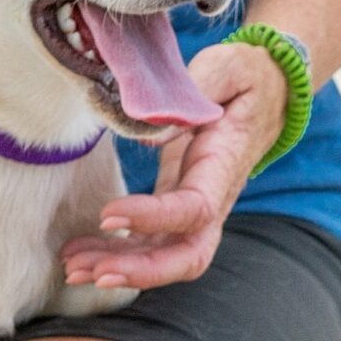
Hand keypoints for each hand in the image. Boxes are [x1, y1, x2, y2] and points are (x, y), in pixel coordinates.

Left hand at [60, 40, 288, 289]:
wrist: (268, 90)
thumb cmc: (245, 75)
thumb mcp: (226, 68)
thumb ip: (195, 93)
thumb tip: (152, 134)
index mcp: (223, 167)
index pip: (194, 209)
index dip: (153, 219)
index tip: (108, 214)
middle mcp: (214, 200)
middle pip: (187, 256)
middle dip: (142, 271)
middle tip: (95, 272)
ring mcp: (195, 211)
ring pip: (164, 258)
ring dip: (118, 268)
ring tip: (72, 268)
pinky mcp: (176, 210)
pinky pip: (148, 244)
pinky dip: (113, 253)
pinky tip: (78, 253)